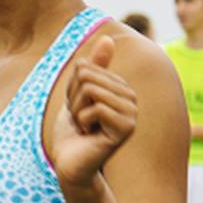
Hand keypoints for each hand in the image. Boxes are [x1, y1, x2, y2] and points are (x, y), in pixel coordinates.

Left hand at [48, 37, 136, 188]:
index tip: (78, 109)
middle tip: (80, 120)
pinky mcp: (126, 128)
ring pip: (91, 90)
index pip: (86, 68)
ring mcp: (131, 113)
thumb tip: (108, 38)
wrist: (70, 165)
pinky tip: (89, 135)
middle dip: (74, 99)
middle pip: (87, 77)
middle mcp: (131, 98)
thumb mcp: (78, 94)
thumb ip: (93, 68)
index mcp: (121, 88)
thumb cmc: (72, 132)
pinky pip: (95, 108)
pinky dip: (82, 122)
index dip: (72, 89)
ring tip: (85, 127)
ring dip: (77, 111)